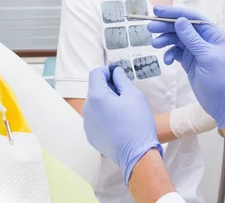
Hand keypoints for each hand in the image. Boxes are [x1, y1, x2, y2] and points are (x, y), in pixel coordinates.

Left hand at [83, 66, 162, 185]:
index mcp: (96, 96)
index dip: (107, 71)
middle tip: (125, 94)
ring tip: (122, 110)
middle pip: (94, 89)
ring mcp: (87, 124)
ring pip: (94, 104)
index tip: (118, 75)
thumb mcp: (134, 95)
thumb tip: (116, 71)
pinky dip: (103, 116)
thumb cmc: (137, 123)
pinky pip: (95, 118)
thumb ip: (122, 79)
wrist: (136, 154)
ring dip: (105, 102)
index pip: (96, 73)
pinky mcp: (90, 135)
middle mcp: (87, 109)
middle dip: (107, 87)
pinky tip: (117, 123)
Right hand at [148, 6, 224, 128]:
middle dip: (165, 26)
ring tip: (155, 44)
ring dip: (165, 40)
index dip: (174, 13)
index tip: (157, 11)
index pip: (191, 18)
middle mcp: (203, 40)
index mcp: (212, 34)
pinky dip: (169, 54)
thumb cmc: (220, 80)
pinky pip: (175, 52)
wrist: (223, 104)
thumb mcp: (206, 57)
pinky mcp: (189, 61)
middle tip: (150, 27)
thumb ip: (192, 39)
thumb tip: (179, 21)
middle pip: (181, 27)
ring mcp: (195, 50)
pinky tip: (167, 61)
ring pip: (176, 39)